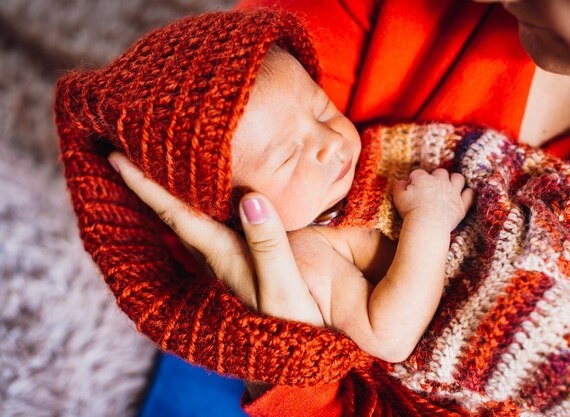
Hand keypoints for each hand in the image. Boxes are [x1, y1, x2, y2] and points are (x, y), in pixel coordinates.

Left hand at [107, 152, 317, 323]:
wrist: (299, 354)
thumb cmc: (294, 323)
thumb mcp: (284, 288)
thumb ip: (269, 245)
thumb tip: (250, 198)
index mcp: (222, 256)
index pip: (176, 215)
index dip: (146, 186)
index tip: (116, 157)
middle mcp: (218, 255)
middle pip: (174, 213)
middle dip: (148, 183)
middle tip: (125, 150)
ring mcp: (230, 258)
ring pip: (191, 218)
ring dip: (169, 192)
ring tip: (154, 165)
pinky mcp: (245, 260)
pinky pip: (212, 224)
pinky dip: (198, 205)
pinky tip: (200, 196)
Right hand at [393, 168, 474, 230]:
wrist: (427, 224)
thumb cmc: (410, 211)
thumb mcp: (398, 196)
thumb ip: (399, 186)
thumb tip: (402, 181)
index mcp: (423, 178)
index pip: (418, 173)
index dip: (414, 180)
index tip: (412, 188)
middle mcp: (440, 181)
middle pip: (441, 172)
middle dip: (437, 177)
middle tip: (432, 187)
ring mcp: (453, 192)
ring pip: (458, 178)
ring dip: (454, 181)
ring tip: (450, 187)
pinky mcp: (461, 204)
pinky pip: (469, 194)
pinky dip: (467, 194)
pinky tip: (463, 196)